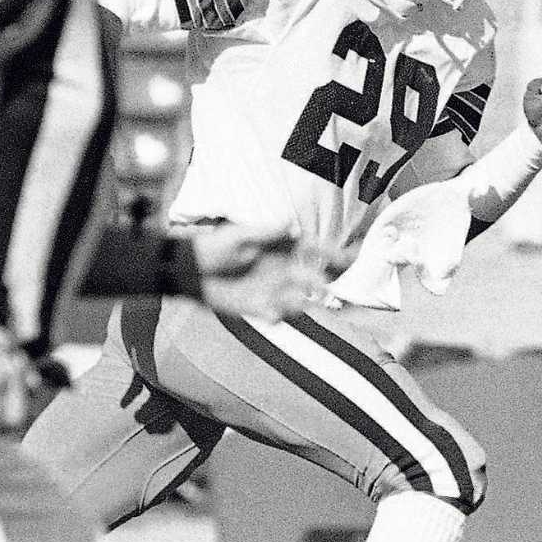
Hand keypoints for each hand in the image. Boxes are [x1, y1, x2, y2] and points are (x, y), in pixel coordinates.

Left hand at [188, 223, 334, 321]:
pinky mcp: (261, 307)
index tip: (351, 262)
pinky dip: (278, 315)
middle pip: (317, 279)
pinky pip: (278, 315)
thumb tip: (292, 225)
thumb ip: (265, 232)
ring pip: (303, 300)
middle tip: (336, 292)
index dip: (336, 256)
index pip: (317, 252)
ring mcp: (275, 290)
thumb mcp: (238, 236)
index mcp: (285, 250)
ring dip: (306, 303)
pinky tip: (271, 313)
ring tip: (300, 302)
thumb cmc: (214, 248)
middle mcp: (285, 270)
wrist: (190, 271)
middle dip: (330, 285)